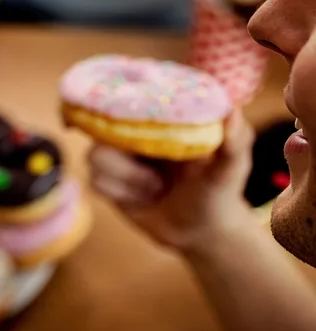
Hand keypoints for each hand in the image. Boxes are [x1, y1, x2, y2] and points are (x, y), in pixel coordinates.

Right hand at [87, 111, 254, 252]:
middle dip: (128, 160)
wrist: (199, 232)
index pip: (130, 98)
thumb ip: (236, 141)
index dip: (118, 102)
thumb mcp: (232, 168)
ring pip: (96, 157)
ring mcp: (117, 155)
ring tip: (156, 189)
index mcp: (162, 119)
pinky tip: (142, 200)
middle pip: (102, 126)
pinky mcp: (105, 180)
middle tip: (158, 182)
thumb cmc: (219, 193)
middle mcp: (135, 132)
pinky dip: (121, 194)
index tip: (122, 117)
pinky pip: (95, 181)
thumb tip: (233, 110)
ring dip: (128, 179)